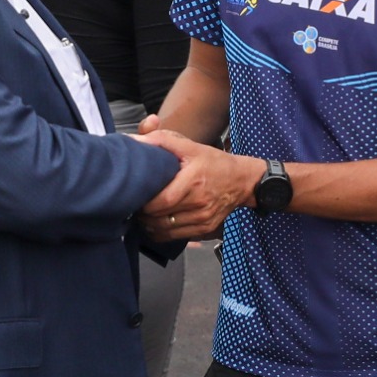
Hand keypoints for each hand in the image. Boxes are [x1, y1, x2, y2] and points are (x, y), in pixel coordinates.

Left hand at [139, 130, 261, 241]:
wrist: (242, 181)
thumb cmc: (213, 162)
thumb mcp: (190, 146)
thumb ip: (161, 140)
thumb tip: (133, 140)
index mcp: (193, 181)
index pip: (163, 201)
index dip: (145, 203)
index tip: (136, 196)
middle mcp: (199, 203)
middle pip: (161, 217)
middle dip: (143, 214)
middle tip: (135, 204)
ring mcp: (203, 218)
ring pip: (166, 230)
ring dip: (149, 225)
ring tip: (143, 214)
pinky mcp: (204, 229)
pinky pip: (175, 237)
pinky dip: (161, 233)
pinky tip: (155, 223)